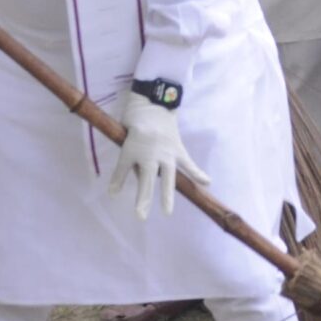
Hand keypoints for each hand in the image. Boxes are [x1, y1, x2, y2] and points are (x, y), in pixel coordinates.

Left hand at [105, 89, 206, 218]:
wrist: (154, 104)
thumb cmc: (135, 122)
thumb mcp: (123, 141)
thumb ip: (125, 166)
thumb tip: (121, 188)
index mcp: (133, 150)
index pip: (123, 170)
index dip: (117, 183)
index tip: (113, 195)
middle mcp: (150, 155)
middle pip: (146, 182)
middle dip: (144, 200)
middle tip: (140, 217)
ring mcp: (166, 154)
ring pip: (167, 178)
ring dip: (167, 196)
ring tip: (167, 212)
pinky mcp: (178, 150)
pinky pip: (189, 164)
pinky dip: (198, 174)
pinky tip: (207, 183)